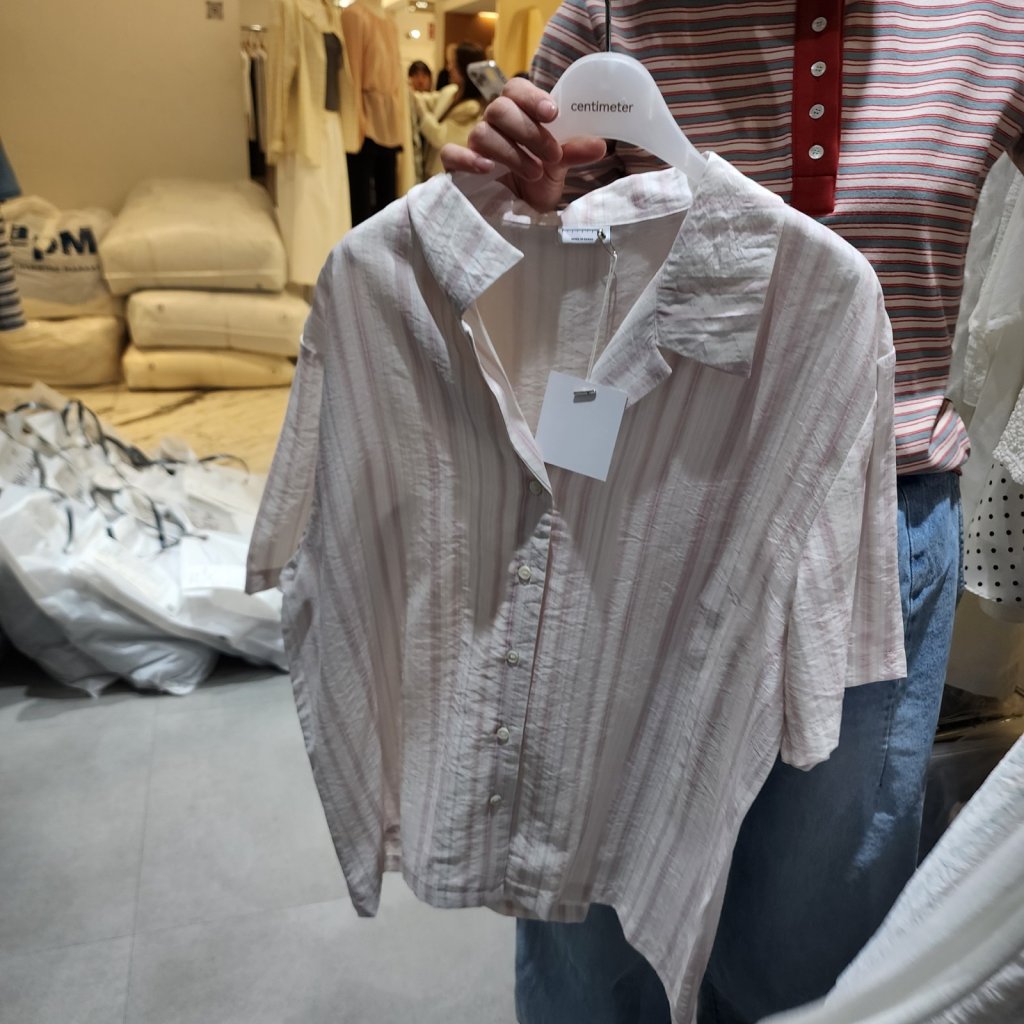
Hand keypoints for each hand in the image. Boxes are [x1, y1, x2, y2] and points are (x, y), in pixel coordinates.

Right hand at [439, 77, 605, 212]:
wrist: (517, 218)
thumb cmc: (535, 185)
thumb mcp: (558, 169)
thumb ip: (574, 153)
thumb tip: (600, 145)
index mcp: (516, 117)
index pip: (516, 89)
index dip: (532, 97)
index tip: (552, 114)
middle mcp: (493, 127)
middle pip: (500, 108)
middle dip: (528, 130)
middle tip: (552, 155)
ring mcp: (474, 147)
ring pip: (482, 132)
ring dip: (511, 151)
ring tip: (534, 172)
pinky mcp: (457, 170)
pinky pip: (452, 154)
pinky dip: (467, 158)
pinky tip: (486, 168)